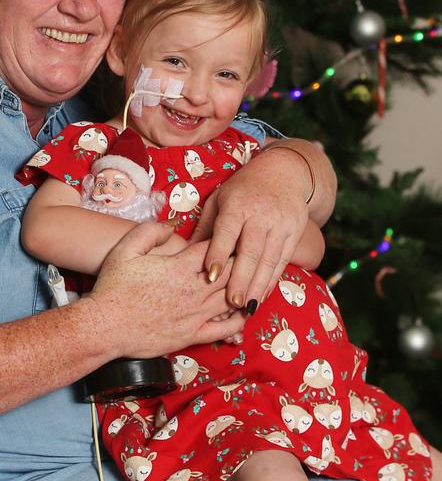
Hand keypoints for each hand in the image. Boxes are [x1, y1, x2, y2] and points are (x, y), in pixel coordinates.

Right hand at [89, 222, 244, 357]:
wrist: (104, 327)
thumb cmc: (112, 288)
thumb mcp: (125, 249)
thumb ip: (150, 231)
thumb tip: (172, 225)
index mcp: (179, 268)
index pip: (214, 249)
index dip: (226, 240)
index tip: (234, 235)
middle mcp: (192, 291)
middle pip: (229, 272)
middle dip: (241, 261)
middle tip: (251, 253)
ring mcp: (194, 315)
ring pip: (231, 299)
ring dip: (244, 289)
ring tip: (252, 280)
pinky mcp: (191, 336)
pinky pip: (223, 329)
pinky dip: (238, 320)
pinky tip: (243, 313)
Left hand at [190, 148, 312, 309]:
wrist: (285, 173)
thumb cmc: (243, 189)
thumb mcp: (220, 199)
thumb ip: (205, 226)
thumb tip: (184, 252)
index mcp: (237, 203)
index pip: (227, 231)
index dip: (219, 253)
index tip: (210, 276)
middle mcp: (261, 214)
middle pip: (251, 251)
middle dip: (241, 279)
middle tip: (232, 302)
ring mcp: (281, 224)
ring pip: (269, 259)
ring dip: (258, 286)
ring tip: (247, 308)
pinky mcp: (295, 232)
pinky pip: (282, 261)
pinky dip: (272, 281)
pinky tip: (262, 296)